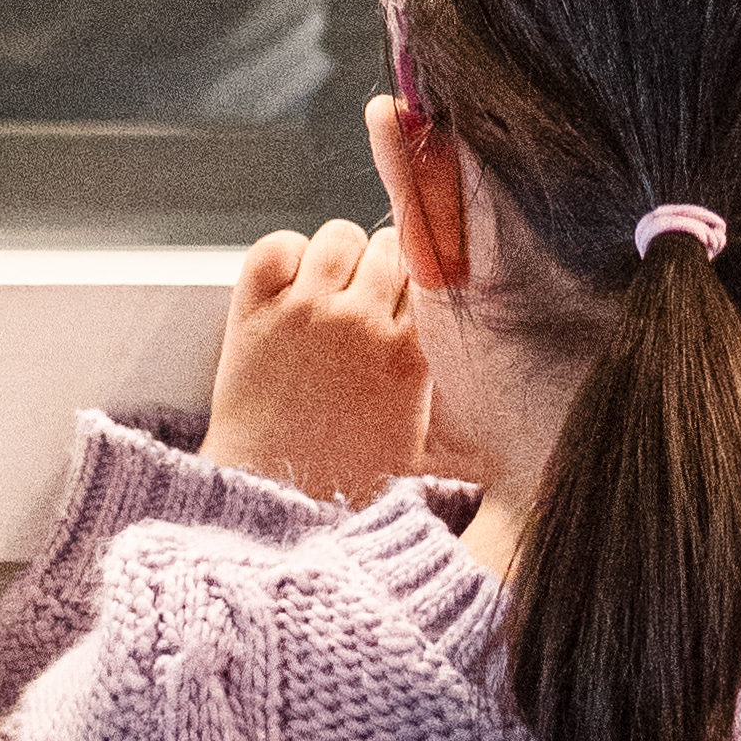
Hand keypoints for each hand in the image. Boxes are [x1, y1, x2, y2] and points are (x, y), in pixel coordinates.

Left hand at [207, 214, 429, 509]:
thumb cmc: (348, 484)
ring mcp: (305, 313)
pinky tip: (288, 288)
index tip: (405, 304)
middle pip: (390, 244)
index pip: (432, 274)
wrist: (274, 505)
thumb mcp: (424, 446)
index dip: (418, 286)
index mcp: (411, 354)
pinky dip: (284, 256)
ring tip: (327, 294)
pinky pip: (278, 245)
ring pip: (339, 235)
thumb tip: (486, 386)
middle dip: (381, 268)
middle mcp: (362, 323)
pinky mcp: (254, 313)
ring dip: (337, 259)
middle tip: (365, 303)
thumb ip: (453, 403)